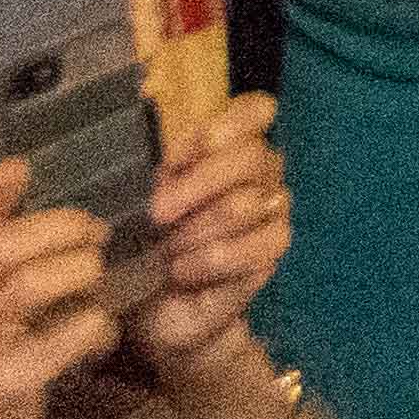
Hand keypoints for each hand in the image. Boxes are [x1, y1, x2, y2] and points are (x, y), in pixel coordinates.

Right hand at [0, 160, 123, 418]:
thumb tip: (52, 219)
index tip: (22, 165)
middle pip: (1, 245)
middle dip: (59, 227)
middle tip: (95, 234)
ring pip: (31, 282)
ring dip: (80, 272)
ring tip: (98, 284)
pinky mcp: (9, 383)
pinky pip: (65, 336)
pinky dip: (95, 328)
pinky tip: (101, 337)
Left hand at [128, 97, 295, 378]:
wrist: (154, 307)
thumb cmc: (147, 243)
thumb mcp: (144, 199)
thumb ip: (165, 169)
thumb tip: (171, 147)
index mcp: (231, 147)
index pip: (257, 111)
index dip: (227, 125)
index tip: (183, 154)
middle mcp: (263, 172)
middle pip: (251, 156)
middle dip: (197, 185)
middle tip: (156, 214)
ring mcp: (274, 211)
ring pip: (247, 204)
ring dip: (196, 231)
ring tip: (166, 251)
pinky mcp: (273, 252)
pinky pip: (255, 247)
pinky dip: (210, 260)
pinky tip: (182, 271)